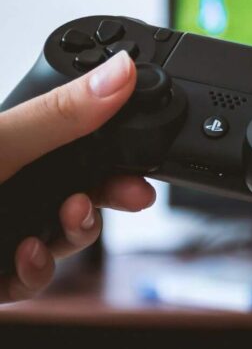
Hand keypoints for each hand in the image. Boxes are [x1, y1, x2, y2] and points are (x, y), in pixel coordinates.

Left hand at [0, 51, 155, 301]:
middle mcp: (3, 181)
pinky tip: (25, 258)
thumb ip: (59, 114)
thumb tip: (120, 71)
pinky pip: (34, 276)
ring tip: (63, 225)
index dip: (113, 145)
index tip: (141, 155)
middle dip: (104, 194)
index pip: (74, 134)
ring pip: (63, 235)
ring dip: (75, 233)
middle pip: (77, 186)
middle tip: (129, 195)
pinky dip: (38, 270)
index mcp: (5, 141)